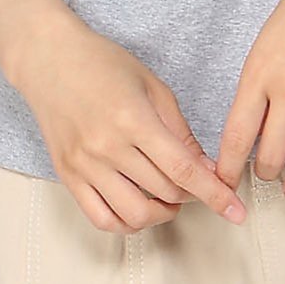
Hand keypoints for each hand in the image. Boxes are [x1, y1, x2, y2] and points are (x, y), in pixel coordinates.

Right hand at [10, 12, 248, 233]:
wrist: (49, 59)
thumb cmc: (102, 63)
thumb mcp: (152, 86)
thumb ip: (179, 130)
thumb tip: (204, 167)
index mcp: (134, 120)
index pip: (182, 170)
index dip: (213, 194)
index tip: (235, 210)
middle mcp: (107, 147)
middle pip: (163, 192)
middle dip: (191, 195)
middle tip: (198, 184)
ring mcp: (84, 165)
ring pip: (133, 214)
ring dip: (161, 214)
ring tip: (170, 200)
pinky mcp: (67, 176)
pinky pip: (100, 218)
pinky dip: (126, 224)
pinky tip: (139, 210)